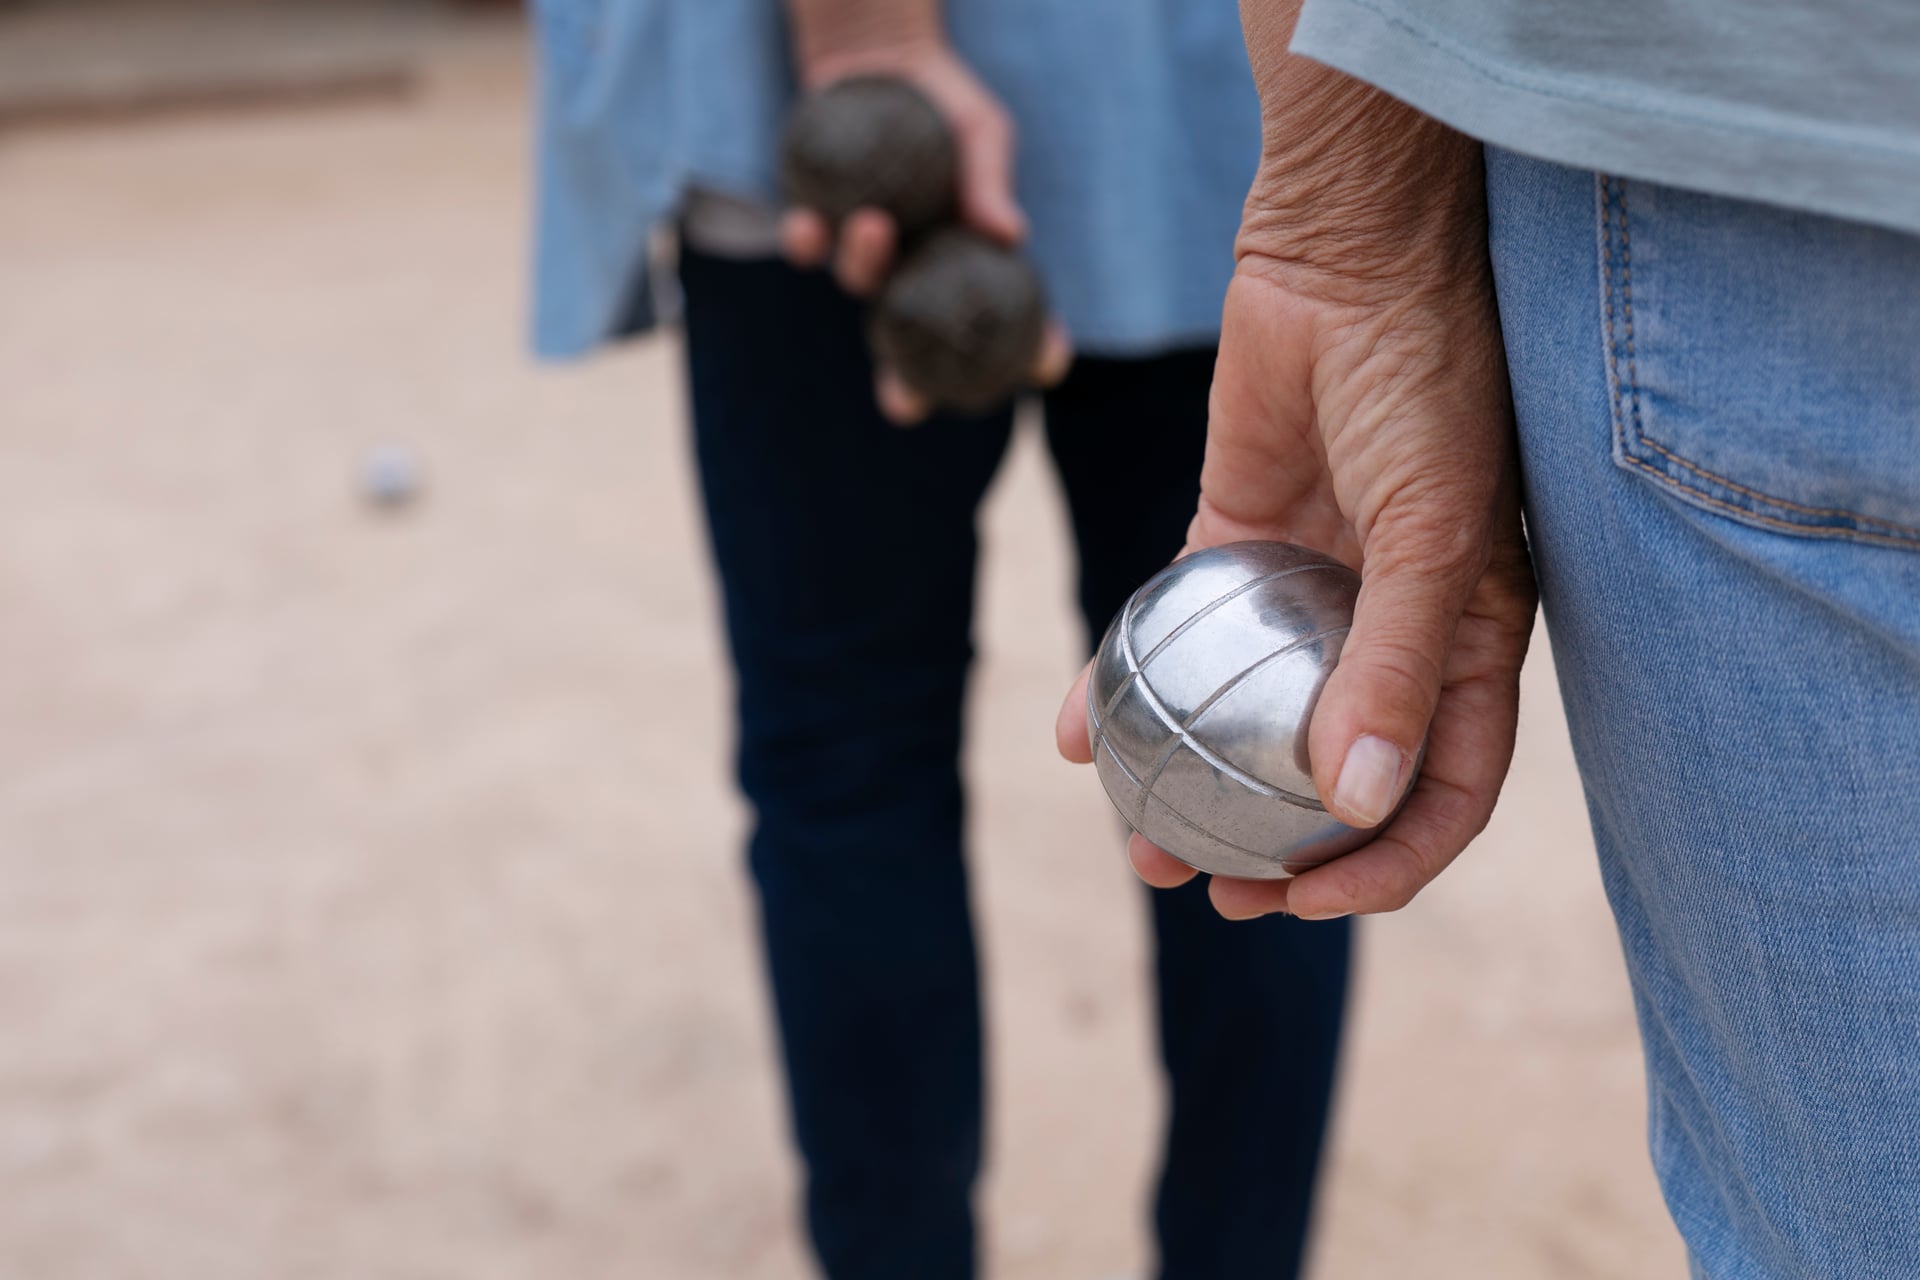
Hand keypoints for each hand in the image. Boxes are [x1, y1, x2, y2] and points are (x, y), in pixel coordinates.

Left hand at [778, 19, 1068, 420]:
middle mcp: (915, 269)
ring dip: (864, 265)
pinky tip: (806, 223)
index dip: (1028, 350)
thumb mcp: (981, 130)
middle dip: (905, 387)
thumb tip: (1010, 232)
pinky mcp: (817, 221)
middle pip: (913, 345)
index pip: (1007, 318)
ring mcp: (865, 251)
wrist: (879, 59)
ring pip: (859, 284)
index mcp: (965, 257)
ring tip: (873, 224)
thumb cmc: (945, 102)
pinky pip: (807, 246)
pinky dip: (807, 240)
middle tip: (903, 408)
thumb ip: (989, 179)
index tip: (1045, 364)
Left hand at [1056, 67, 1535, 921]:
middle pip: (1332, 774)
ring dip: (1194, 787)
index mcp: (1469, 642)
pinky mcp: (1229, 540)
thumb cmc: (1427, 383)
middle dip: (1279, 852)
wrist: (1349, 255)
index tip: (1303, 906)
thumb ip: (1403, 666)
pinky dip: (1124, 682)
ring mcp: (1305, 591)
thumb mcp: (1435, 531)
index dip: (1386, 866)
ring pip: (1244, 719)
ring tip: (1138, 843)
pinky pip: (1170, 632)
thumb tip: (1362, 805)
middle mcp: (1389, 630)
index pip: (1440, 790)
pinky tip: (1074, 731)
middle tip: (1207, 888)